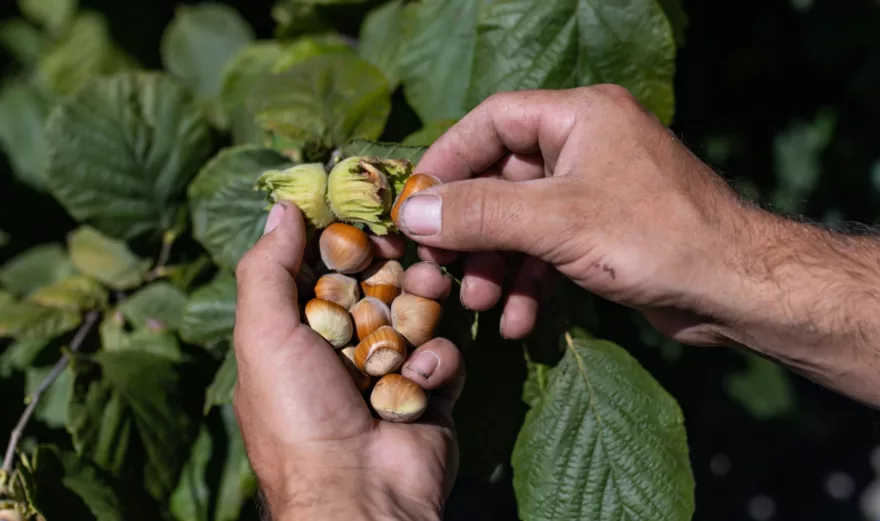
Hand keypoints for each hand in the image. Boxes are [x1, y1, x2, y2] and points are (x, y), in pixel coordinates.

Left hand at [232, 202, 464, 520]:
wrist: (358, 495)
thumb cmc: (300, 414)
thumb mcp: (264, 336)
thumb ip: (268, 268)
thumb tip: (283, 208)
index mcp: (298, 334)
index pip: (324, 268)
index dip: (344, 237)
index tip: (367, 209)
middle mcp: (343, 349)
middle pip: (377, 284)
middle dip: (392, 264)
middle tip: (405, 247)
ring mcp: (390, 371)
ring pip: (417, 312)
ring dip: (423, 300)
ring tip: (429, 294)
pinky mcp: (429, 392)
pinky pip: (442, 354)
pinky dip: (435, 362)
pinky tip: (421, 381)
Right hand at [397, 85, 879, 407]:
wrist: (737, 290)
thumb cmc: (652, 237)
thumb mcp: (555, 222)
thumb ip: (478, 214)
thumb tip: (409, 213)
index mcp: (579, 116)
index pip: (491, 122)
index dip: (447, 160)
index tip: (413, 204)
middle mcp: (586, 145)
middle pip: (501, 179)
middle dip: (469, 230)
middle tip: (436, 268)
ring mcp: (595, 191)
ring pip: (521, 221)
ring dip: (494, 265)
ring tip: (476, 304)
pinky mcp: (603, 233)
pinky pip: (548, 250)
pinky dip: (528, 284)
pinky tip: (518, 323)